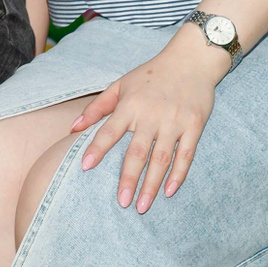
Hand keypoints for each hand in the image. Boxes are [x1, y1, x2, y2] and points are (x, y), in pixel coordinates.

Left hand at [72, 32, 228, 212]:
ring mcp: (174, 122)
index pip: (109, 131)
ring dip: (152, 184)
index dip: (97, 149)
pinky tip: (169, 191)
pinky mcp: (194, 126)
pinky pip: (186, 155)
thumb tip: (72, 128)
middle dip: (128, 179)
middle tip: (121, 203)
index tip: (85, 167)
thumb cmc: (151, 74)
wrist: (190, 60)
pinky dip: (178, 174)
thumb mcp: (120, 84)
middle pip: (137, 152)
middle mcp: (151, 115)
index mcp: (130, 105)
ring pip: (162, 159)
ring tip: (143, 206)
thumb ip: (97, 107)